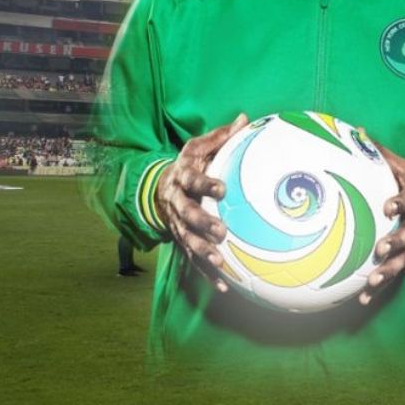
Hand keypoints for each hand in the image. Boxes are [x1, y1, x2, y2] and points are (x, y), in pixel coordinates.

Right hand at [154, 113, 248, 292]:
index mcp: (182, 177)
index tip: (222, 189)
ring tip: (219, 262)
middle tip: (221, 232)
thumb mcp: (199, 147)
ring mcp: (176, 224)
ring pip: (186, 240)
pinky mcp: (180, 240)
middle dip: (202, 224)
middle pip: (186, 214)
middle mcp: (176, 202)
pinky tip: (224, 286)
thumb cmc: (189, 163)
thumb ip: (222, 136)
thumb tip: (246, 118)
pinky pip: (192, 258)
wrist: (158, 186)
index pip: (192, 181)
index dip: (205, 185)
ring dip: (202, 252)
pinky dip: (206, 273)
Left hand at [360, 142, 404, 305]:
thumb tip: (355, 130)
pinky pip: (394, 274)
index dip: (402, 203)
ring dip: (389, 271)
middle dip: (397, 243)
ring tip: (372, 282)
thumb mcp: (401, 167)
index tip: (388, 207)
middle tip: (381, 249)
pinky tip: (362, 299)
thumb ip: (379, 153)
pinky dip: (379, 288)